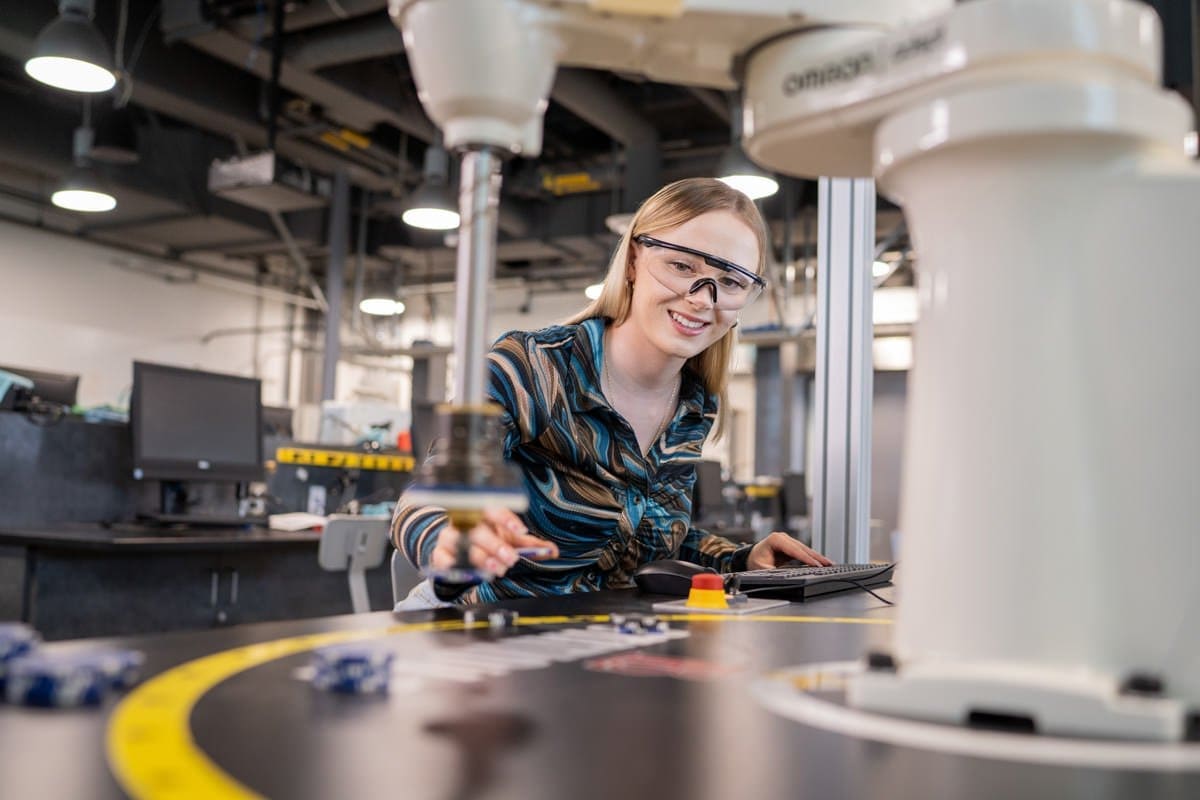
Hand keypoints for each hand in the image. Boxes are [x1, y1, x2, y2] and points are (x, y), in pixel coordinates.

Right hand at [430, 508, 557, 577]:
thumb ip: (530, 545)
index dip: (506, 518)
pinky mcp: (439, 553)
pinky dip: (453, 565)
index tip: (520, 529)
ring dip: (480, 558)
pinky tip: (468, 572)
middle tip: (511, 558)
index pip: (493, 510)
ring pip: (461, 545)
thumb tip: (554, 551)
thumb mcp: (508, 539)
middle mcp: (465, 522)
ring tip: (497, 569)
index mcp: (484, 513)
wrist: (457, 548)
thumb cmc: (488, 539)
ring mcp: (450, 537)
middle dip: (496, 545)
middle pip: (478, 531)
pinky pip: (442, 558)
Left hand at [746, 531, 832, 569]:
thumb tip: (786, 576)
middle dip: (817, 557)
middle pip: (803, 548)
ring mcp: (787, 541)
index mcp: (776, 539)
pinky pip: (803, 552)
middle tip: (829, 564)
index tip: (816, 565)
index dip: (806, 558)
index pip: (795, 550)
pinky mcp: (791, 546)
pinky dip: (812, 557)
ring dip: (817, 557)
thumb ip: (773, 571)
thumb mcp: (761, 568)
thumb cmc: (754, 561)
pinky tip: (821, 562)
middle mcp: (783, 537)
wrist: (751, 558)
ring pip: (805, 549)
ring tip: (829, 564)